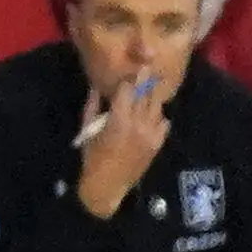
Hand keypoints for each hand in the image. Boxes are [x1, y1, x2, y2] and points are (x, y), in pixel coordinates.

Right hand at [74, 74, 169, 218]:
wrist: (107, 185)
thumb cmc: (92, 157)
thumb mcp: (87, 129)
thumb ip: (93, 105)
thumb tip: (96, 86)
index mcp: (118, 119)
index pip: (128, 90)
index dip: (129, 78)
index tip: (131, 68)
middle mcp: (138, 124)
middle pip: (145, 94)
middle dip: (146, 79)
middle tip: (148, 65)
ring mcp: (150, 135)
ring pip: (156, 107)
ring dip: (153, 96)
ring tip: (154, 84)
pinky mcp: (157, 144)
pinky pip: (164, 123)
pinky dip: (159, 115)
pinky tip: (153, 113)